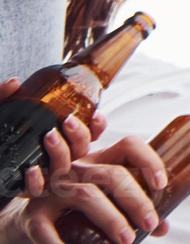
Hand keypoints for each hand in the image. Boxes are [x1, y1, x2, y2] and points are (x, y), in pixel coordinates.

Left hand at [0, 77, 105, 198]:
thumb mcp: (1, 111)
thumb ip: (3, 95)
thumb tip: (15, 82)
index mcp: (60, 137)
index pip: (90, 133)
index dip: (98, 126)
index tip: (96, 115)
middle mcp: (56, 156)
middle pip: (82, 149)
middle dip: (80, 135)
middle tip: (68, 121)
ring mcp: (44, 173)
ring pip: (64, 168)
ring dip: (61, 152)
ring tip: (49, 136)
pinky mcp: (25, 188)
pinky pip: (38, 190)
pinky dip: (37, 180)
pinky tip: (31, 169)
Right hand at [7, 135, 168, 243]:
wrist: (28, 219)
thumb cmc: (74, 208)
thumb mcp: (103, 201)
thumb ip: (132, 209)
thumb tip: (163, 227)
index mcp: (99, 163)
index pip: (128, 146)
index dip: (148, 160)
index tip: (161, 184)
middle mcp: (78, 171)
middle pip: (112, 174)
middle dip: (135, 199)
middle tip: (150, 223)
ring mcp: (55, 191)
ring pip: (87, 195)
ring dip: (111, 218)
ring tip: (127, 240)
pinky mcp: (36, 215)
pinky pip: (48, 227)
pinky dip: (61, 242)